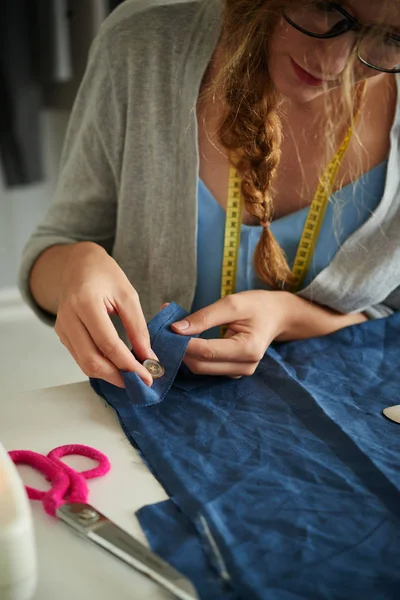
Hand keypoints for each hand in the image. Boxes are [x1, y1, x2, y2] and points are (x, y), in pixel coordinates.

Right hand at [55, 243, 156, 387]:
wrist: (78, 263)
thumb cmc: (105, 274)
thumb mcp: (128, 295)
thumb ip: (138, 328)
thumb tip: (149, 357)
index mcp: (85, 302)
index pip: (108, 344)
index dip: (128, 364)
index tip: (148, 376)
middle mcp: (68, 317)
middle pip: (91, 360)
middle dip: (118, 376)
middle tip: (140, 383)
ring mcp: (62, 327)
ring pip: (84, 363)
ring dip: (109, 375)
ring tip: (133, 377)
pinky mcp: (62, 333)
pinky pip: (80, 357)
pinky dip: (100, 366)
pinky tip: (118, 366)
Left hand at [171, 291, 286, 376]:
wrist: (278, 315)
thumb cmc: (257, 306)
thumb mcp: (232, 303)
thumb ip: (204, 317)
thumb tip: (176, 329)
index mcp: (248, 349)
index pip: (206, 351)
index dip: (182, 343)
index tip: (165, 329)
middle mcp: (244, 367)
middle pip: (200, 365)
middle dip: (179, 349)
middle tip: (164, 330)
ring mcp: (239, 372)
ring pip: (200, 368)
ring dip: (184, 353)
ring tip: (174, 333)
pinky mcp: (232, 371)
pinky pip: (206, 367)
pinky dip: (193, 354)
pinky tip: (186, 340)